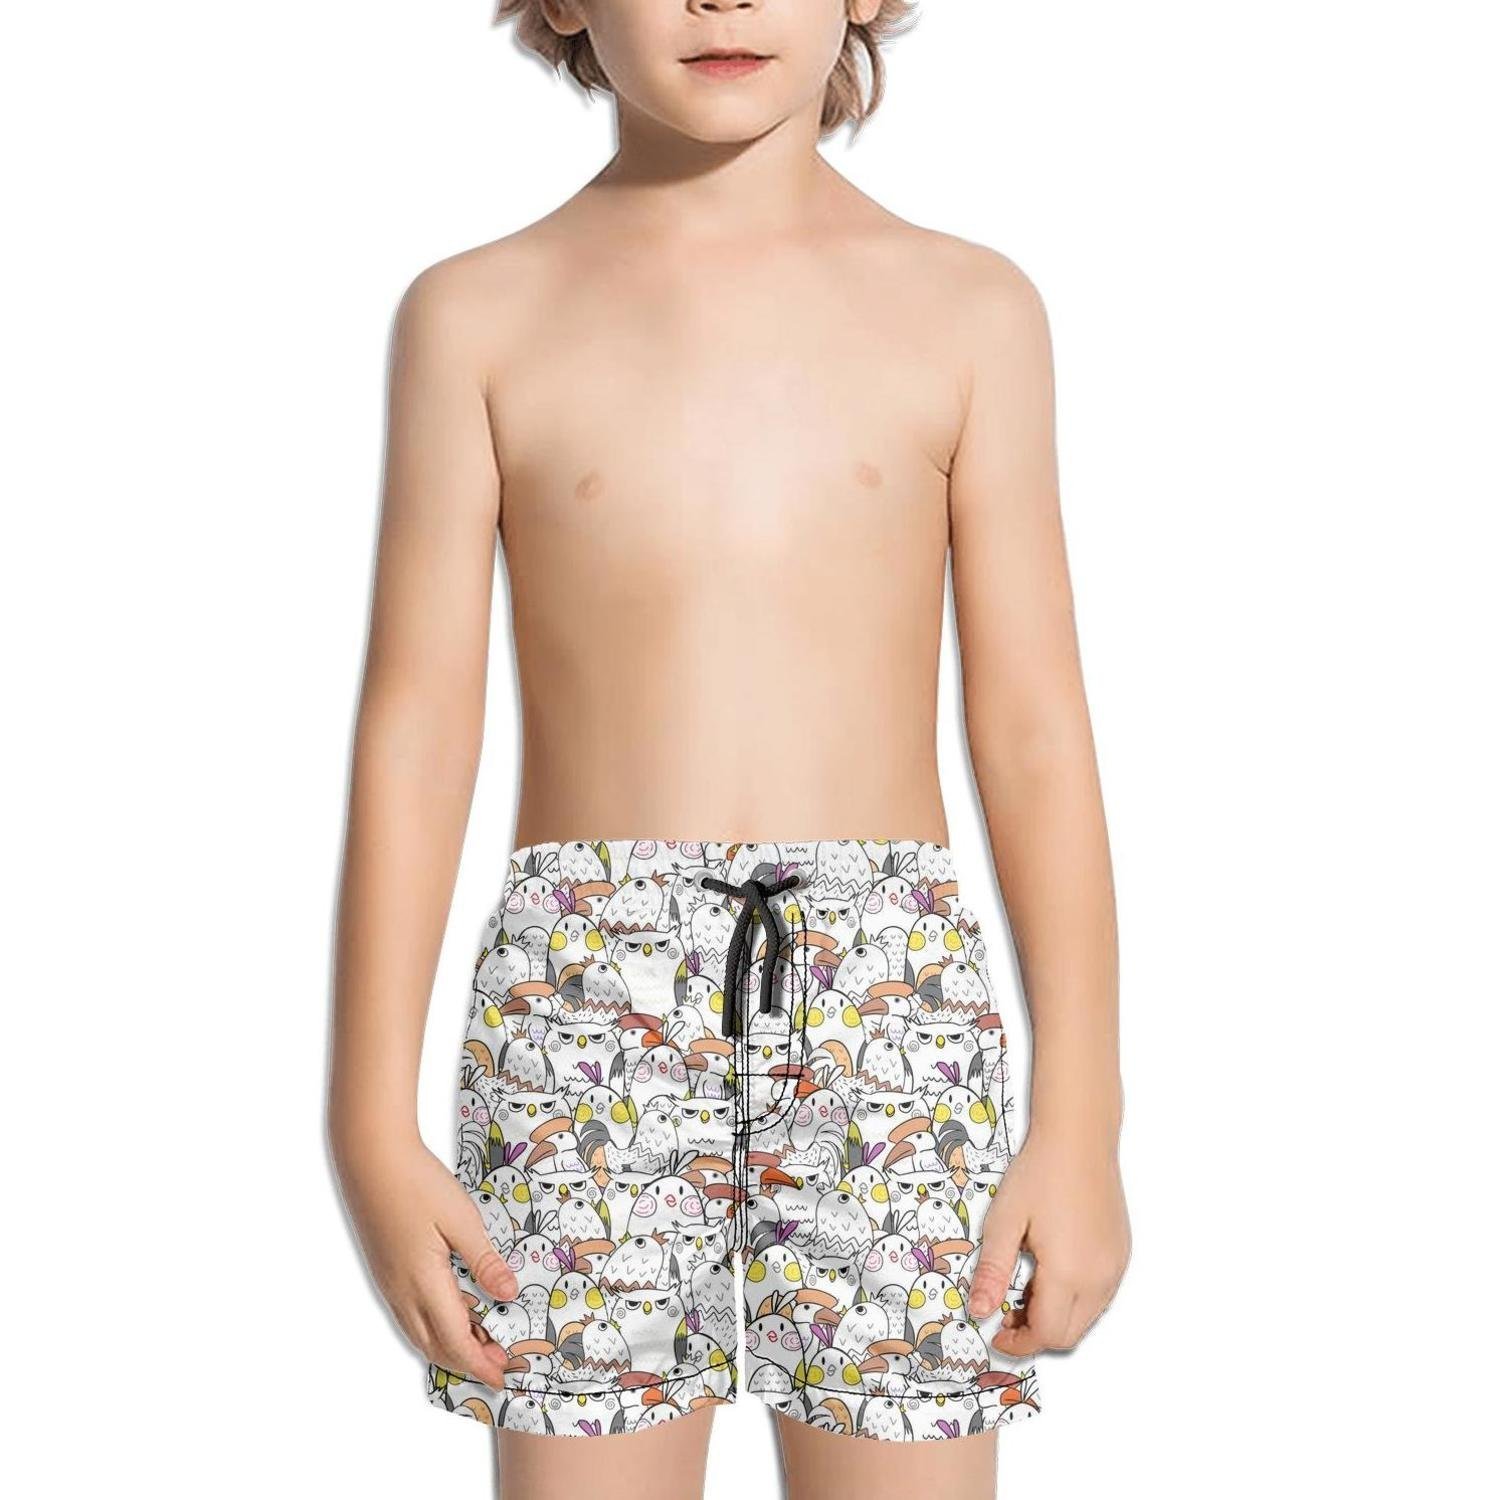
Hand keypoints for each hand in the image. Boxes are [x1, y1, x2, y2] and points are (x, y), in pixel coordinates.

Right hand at [334, 1135, 517, 1385]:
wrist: (371, 1158)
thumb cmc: (416, 1182)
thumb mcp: (461, 1219)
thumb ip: (484, 1261)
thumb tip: (508, 1295)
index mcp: (423, 1282)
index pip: (455, 1340)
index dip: (480, 1362)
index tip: (502, 1374)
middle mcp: (401, 1291)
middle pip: (434, 1346)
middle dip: (467, 1361)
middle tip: (498, 1360)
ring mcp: (389, 1282)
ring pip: (418, 1334)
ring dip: (448, 1347)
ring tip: (479, 1342)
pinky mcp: (384, 1270)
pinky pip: (409, 1316)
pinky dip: (432, 1328)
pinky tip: (449, 1314)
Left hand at [969, 1131, 1130, 1356]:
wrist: (1079, 1138)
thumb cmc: (1041, 1172)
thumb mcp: (1004, 1222)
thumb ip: (992, 1272)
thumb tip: (979, 1311)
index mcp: (1069, 1272)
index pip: (1048, 1334)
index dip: (1019, 1342)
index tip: (996, 1332)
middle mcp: (1101, 1276)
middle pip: (1070, 1334)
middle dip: (1036, 1333)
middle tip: (1006, 1311)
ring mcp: (1115, 1266)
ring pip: (1087, 1317)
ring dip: (1056, 1316)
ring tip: (1025, 1285)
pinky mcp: (1121, 1254)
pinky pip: (1099, 1295)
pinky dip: (1074, 1298)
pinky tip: (1051, 1271)